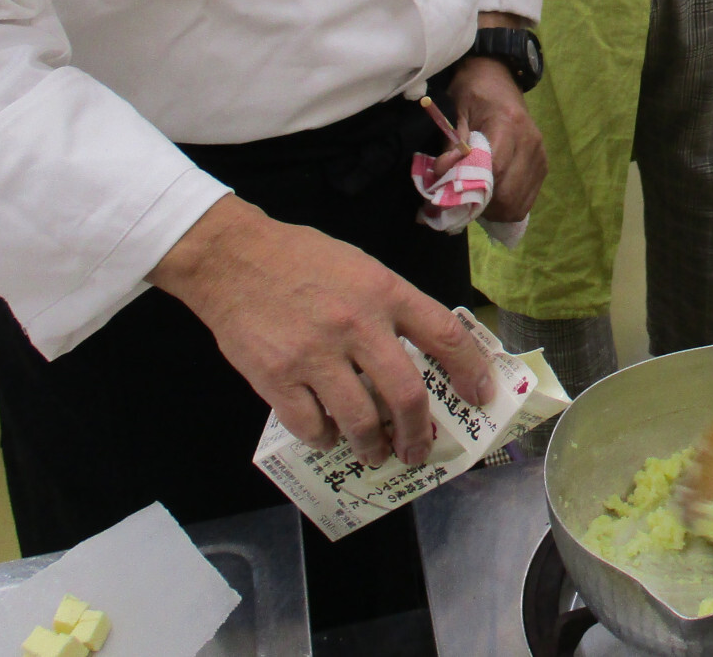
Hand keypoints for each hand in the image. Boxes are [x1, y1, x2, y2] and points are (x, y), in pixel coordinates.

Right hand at [149, 195, 493, 466]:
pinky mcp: (277, 378)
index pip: (444, 334)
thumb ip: (392, 308)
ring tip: (375, 453)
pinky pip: (311, 426)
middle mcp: (356, 325)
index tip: (479, 396)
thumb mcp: (361, 267)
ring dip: (373, 447)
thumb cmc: (301, 259)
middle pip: (405, 394)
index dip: (469, 371)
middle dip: (418, 432)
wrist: (232, 258)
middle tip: (419, 449)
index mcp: (384, 292)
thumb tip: (422, 356)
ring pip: (360, 421)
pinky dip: (324, 438)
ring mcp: (315, 355)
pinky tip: (327, 435)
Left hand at [450, 54, 545, 220]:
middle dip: (483, 206)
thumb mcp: (455, 111)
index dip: (472, 188)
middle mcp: (529, 141)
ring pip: (519, 203)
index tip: (450, 192)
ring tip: (477, 201)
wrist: (498, 76)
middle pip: (509, 194)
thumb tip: (442, 173)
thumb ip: (451, 143)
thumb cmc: (473, 92)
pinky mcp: (542, 164)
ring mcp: (539, 154)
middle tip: (461, 203)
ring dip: (495, 211)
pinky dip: (508, 206)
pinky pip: (527, 199)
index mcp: (507, 124)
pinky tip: (493, 197)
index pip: (495, 170)